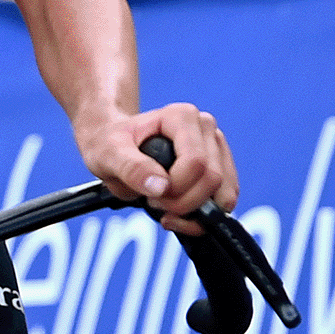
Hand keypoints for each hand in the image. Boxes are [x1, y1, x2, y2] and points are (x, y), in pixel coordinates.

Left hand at [80, 102, 236, 232]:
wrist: (112, 144)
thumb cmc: (109, 144)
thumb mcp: (108, 154)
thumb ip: (132, 169)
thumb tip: (162, 187)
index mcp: (182, 117)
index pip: (195, 162)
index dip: (175, 188)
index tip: (150, 195)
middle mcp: (205, 128)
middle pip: (212, 179)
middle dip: (183, 203)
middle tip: (155, 202)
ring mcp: (216, 146)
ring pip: (224, 192)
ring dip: (194, 211)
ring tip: (166, 208)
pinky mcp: (220, 166)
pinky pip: (226, 199)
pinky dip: (204, 217)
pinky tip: (179, 215)